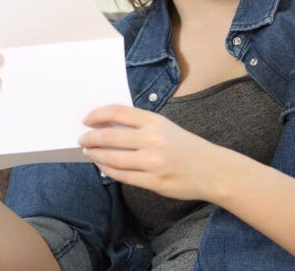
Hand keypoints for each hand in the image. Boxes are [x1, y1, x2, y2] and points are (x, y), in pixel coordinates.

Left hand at [79, 104, 222, 201]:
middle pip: (110, 136)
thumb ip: (139, 125)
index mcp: (155, 121)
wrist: (212, 170)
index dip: (98, 115)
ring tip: (88, 152)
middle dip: (91, 138)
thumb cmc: (185, 146)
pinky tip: (101, 165)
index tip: (86, 119)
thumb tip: (106, 126)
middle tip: (82, 139)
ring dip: (96, 154)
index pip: (118, 113)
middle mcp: (153, 140)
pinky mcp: (154, 182)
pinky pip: (122, 176)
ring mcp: (153, 162)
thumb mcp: (165, 127)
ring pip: (113, 158)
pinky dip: (107, 169)